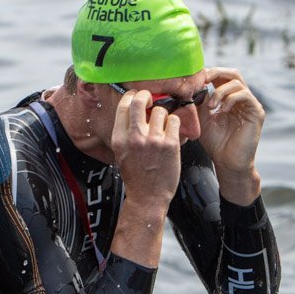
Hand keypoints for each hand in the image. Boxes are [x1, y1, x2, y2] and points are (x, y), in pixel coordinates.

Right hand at [110, 88, 181, 211]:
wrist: (147, 197)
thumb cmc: (136, 176)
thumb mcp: (121, 153)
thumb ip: (125, 133)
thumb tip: (135, 111)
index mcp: (119, 139)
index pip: (123, 106)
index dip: (132, 97)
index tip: (137, 97)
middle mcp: (134, 137)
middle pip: (139, 100)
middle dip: (146, 96)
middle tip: (151, 101)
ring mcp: (153, 140)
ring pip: (160, 110)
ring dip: (163, 116)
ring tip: (162, 127)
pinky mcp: (170, 145)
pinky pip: (174, 121)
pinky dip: (174, 124)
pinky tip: (170, 133)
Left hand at [196, 67, 263, 204]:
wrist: (227, 162)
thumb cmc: (215, 143)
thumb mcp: (201, 118)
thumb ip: (199, 102)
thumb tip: (191, 86)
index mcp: (229, 98)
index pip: (222, 76)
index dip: (209, 74)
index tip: (195, 80)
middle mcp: (241, 98)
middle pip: (232, 73)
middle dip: (215, 73)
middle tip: (203, 82)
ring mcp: (250, 104)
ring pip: (237, 82)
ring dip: (220, 91)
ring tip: (211, 106)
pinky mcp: (256, 112)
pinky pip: (245, 95)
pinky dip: (230, 98)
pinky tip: (221, 110)